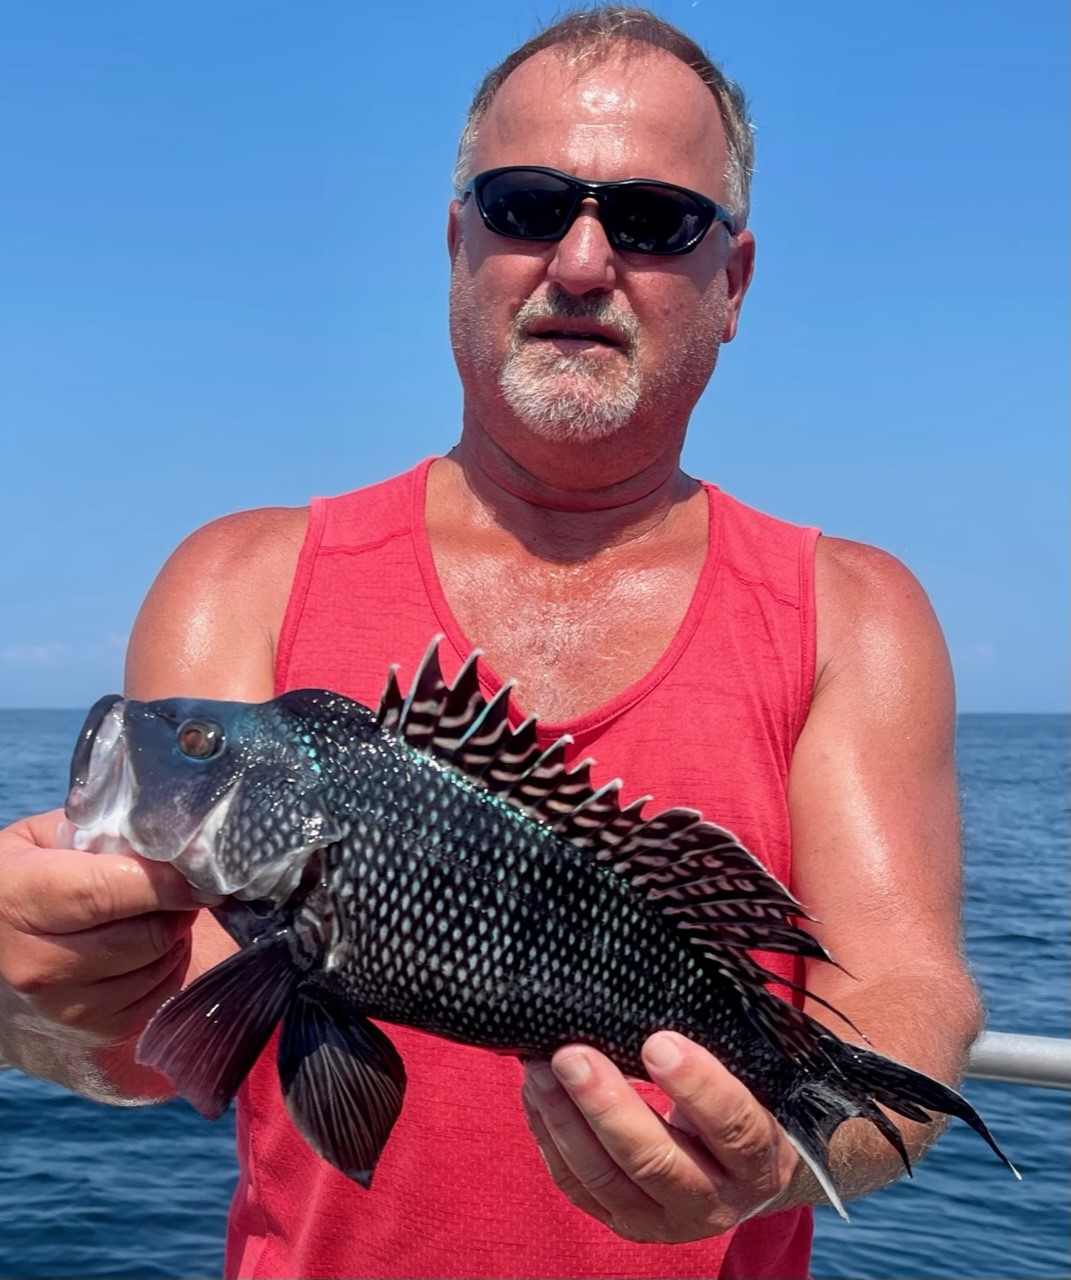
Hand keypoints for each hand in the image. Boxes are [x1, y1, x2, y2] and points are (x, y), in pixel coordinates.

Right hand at [0, 809, 211, 1051]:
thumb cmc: (28, 875)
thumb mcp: (46, 838)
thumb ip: (101, 833)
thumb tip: (170, 843)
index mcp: (18, 898)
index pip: (103, 892)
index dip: (161, 883)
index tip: (197, 875)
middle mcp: (33, 960)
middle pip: (139, 936)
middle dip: (175, 909)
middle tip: (183, 889)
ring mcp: (59, 1003)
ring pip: (152, 968)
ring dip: (174, 937)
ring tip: (164, 913)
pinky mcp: (88, 1029)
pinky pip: (155, 998)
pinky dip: (168, 967)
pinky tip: (155, 945)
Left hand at [521, 1031, 797, 1242]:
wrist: (738, 1170)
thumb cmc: (743, 1099)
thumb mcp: (748, 1078)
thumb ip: (717, 1048)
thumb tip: (657, 996)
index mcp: (758, 1162)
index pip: (734, 1129)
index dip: (698, 1087)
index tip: (657, 1042)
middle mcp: (714, 1204)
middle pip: (656, 1163)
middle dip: (607, 1106)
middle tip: (572, 1055)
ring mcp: (662, 1221)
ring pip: (605, 1178)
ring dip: (565, 1118)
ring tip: (539, 1066)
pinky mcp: (621, 1222)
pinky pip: (576, 1185)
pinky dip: (549, 1136)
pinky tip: (535, 1093)